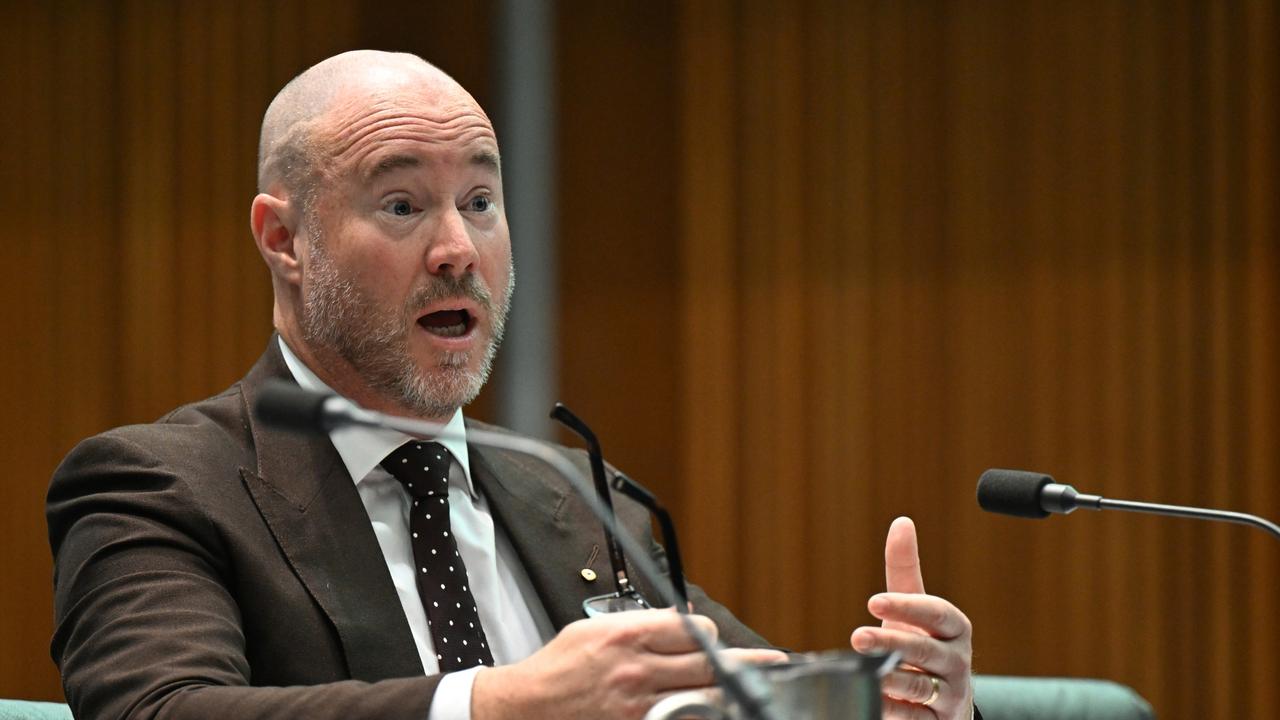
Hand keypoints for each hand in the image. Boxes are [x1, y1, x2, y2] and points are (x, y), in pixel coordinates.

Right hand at [472, 609, 785, 719]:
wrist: (528, 706)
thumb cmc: (559, 667)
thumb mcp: (594, 628)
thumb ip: (639, 623)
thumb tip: (678, 621)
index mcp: (629, 636)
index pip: (693, 629)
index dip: (710, 634)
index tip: (715, 639)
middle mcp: (639, 669)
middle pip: (709, 662)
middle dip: (745, 662)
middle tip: (773, 662)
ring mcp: (640, 705)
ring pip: (705, 695)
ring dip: (733, 691)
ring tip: (762, 688)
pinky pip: (684, 719)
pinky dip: (704, 714)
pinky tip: (718, 710)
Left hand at [850, 517, 973, 719]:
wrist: (944, 703)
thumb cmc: (923, 644)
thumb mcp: (913, 609)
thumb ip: (904, 569)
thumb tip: (902, 522)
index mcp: (954, 628)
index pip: (935, 612)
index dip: (907, 606)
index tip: (873, 601)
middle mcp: (957, 661)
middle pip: (925, 649)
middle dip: (891, 643)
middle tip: (858, 636)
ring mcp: (950, 694)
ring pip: (921, 686)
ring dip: (893, 678)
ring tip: (869, 672)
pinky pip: (915, 718)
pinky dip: (895, 712)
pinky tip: (875, 702)